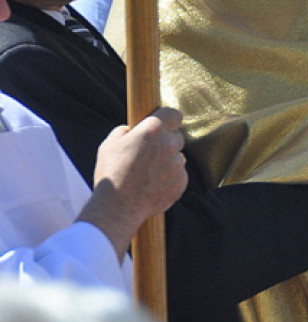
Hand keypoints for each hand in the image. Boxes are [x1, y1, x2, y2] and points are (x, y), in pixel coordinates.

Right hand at [78, 107, 187, 259]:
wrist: (118, 207)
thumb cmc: (111, 174)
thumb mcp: (110, 144)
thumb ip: (124, 131)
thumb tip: (131, 130)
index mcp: (152, 130)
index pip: (174, 114)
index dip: (169, 119)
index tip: (165, 124)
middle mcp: (169, 144)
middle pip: (177, 137)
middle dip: (166, 143)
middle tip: (150, 155)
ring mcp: (177, 164)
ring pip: (178, 157)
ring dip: (168, 162)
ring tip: (148, 174)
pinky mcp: (182, 182)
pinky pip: (179, 175)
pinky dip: (170, 179)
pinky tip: (153, 186)